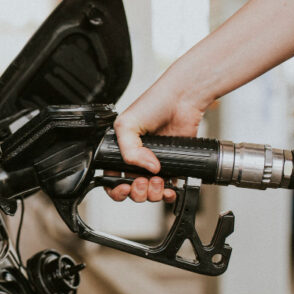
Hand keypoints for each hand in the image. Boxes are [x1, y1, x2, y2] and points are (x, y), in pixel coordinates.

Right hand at [105, 85, 206, 202]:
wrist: (182, 99)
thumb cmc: (154, 103)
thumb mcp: (127, 124)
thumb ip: (128, 150)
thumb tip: (148, 169)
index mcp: (120, 150)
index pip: (111, 178)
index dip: (115, 188)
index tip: (123, 187)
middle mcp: (136, 160)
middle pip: (131, 190)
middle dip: (136, 192)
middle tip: (142, 182)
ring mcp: (154, 165)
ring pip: (149, 193)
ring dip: (152, 193)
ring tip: (157, 181)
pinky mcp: (173, 166)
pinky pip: (168, 190)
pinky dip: (168, 194)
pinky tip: (169, 189)